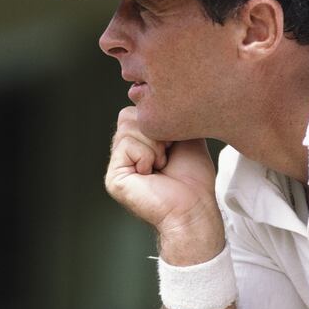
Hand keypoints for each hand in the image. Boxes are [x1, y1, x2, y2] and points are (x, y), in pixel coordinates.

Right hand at [105, 107, 224, 263]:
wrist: (194, 208)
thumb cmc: (194, 179)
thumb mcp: (185, 136)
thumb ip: (168, 117)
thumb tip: (152, 100)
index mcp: (139, 144)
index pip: (137, 112)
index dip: (160, 121)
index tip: (175, 144)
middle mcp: (125, 153)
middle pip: (129, 115)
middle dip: (156, 131)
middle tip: (168, 154)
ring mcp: (118, 165)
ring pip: (128, 127)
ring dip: (154, 145)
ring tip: (162, 164)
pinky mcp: (114, 177)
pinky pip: (126, 145)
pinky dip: (146, 155)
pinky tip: (152, 172)